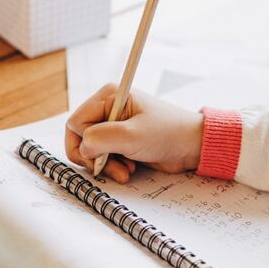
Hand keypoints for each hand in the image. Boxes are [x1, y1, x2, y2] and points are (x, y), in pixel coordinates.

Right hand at [64, 84, 203, 182]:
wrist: (193, 146)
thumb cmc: (168, 133)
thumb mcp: (131, 136)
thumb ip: (100, 139)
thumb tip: (82, 148)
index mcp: (108, 96)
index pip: (76, 123)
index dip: (83, 143)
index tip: (100, 156)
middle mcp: (108, 108)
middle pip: (80, 137)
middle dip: (94, 157)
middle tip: (108, 168)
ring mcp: (115, 126)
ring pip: (92, 150)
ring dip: (106, 165)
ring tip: (125, 171)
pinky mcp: (122, 140)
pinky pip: (105, 156)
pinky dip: (113, 167)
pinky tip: (129, 169)